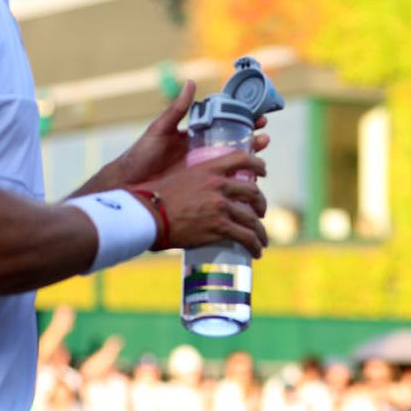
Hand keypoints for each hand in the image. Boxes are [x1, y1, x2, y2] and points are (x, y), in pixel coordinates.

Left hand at [92, 81, 271, 189]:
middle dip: (253, 140)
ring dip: (250, 159)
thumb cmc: (141, 155)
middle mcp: (202, 153)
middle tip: (264, 137)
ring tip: (261, 153)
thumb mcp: (160, 130)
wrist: (130, 184)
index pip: (225, 125)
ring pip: (233, 165)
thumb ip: (176, 109)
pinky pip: (223, 185)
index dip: (243, 121)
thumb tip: (191, 82)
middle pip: (235, 145)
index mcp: (195, 136)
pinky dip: (239, 182)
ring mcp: (202, 172)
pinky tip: (250, 181)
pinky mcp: (200, 188)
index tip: (258, 117)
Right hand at [141, 148, 268, 256]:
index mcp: (209, 169)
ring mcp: (220, 206)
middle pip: (253, 192)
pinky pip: (245, 236)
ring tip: (261, 240)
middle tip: (260, 212)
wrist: (148, 214)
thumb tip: (201, 189)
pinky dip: (254, 245)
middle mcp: (218, 185)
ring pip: (251, 218)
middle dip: (260, 204)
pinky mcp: (218, 227)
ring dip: (260, 231)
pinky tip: (256, 252)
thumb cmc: (156, 196)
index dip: (257, 165)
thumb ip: (197, 180)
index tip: (263, 172)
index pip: (242, 159)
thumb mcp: (180, 177)